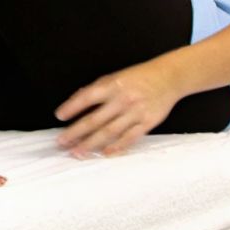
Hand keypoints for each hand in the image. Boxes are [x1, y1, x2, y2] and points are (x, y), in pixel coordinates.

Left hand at [54, 62, 179, 157]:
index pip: (87, 97)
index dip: (72, 107)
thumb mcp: (115, 77)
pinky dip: (117, 147)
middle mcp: (122, 99)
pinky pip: (129, 137)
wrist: (169, 78)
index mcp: (112, 85)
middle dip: (76, 132)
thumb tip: (75, 101)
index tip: (59, 116)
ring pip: (110, 131)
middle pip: (95, 119)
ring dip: (91, 143)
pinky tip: (104, 153)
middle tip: (62, 142)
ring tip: (77, 152)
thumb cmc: (138, 77)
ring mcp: (135, 112)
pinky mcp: (147, 122)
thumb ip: (96, 89)